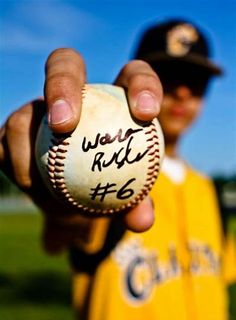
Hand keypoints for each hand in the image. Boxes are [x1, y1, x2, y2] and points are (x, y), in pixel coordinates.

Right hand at [0, 48, 162, 250]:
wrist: (73, 199)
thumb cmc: (108, 189)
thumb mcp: (127, 199)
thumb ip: (137, 205)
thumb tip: (141, 221)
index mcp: (114, 100)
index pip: (133, 75)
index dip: (142, 84)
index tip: (146, 113)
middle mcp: (74, 96)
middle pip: (64, 65)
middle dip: (61, 84)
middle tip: (63, 123)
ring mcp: (39, 111)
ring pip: (24, 113)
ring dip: (26, 146)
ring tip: (40, 184)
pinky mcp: (14, 133)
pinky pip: (3, 142)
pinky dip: (14, 164)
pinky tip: (29, 185)